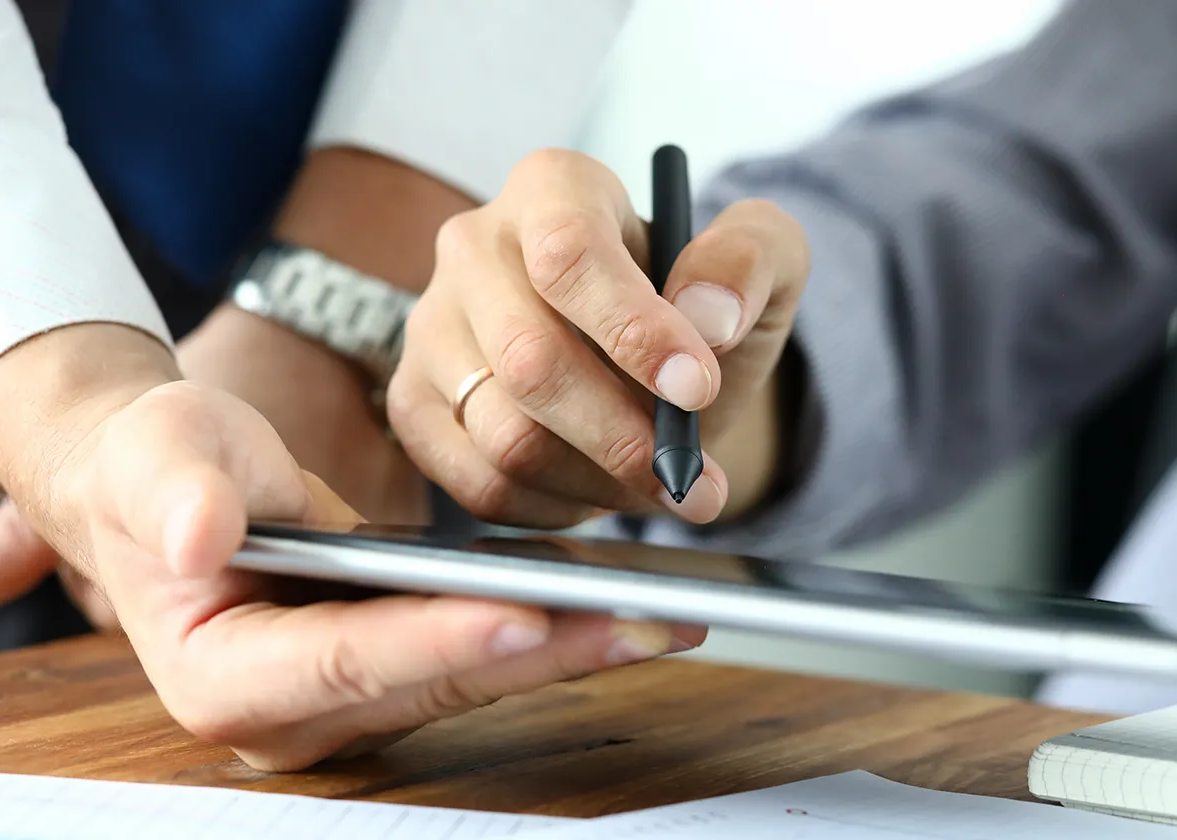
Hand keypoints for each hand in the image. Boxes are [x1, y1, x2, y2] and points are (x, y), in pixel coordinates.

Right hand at [0, 322, 700, 770]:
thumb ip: (176, 493)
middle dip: (543, 651)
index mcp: (222, 677)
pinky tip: (621, 604)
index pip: (344, 661)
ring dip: (569, 648)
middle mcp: (289, 718)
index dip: (435, 641)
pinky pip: (479, 661)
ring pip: (471, 682)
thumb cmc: (156, 467)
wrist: (168, 486)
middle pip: (432, 684)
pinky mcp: (390, 682)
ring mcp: (345, 708)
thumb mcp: (156, 457)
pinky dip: (551, 632)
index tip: (524, 616)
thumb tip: (198, 535)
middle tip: (644, 620)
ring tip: (663, 614)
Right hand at [387, 149, 808, 529]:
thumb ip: (750, 264)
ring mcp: (431, 326)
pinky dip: (554, 509)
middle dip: (623, 437)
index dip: (633, 330)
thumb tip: (707, 316)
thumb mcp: (762, 264)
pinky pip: (477, 483)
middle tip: (691, 478)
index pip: (568, 254)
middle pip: (529, 360)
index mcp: (553, 188)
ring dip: (598, 482)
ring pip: (503, 434)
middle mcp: (473, 246)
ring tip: (655, 484)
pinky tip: (597, 492)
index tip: (696, 388)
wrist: (654, 368)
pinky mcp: (414, 403)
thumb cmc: (701, 308)